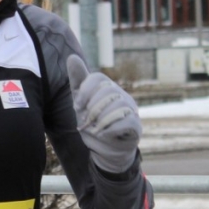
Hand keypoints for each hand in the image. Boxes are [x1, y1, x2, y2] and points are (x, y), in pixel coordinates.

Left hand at [66, 54, 140, 172]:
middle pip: (108, 90)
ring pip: (118, 105)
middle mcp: (122, 96)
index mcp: (108, 89)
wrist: (105, 151)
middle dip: (92, 108)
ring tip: (95, 129)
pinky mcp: (136, 126)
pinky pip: (127, 120)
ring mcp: (131, 110)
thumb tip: (72, 57)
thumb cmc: (93, 125)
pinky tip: (103, 134)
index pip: (99, 78)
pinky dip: (111, 128)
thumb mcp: (81, 103)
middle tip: (86, 120)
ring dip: (100, 120)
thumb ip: (78, 81)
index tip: (77, 106)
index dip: (86, 91)